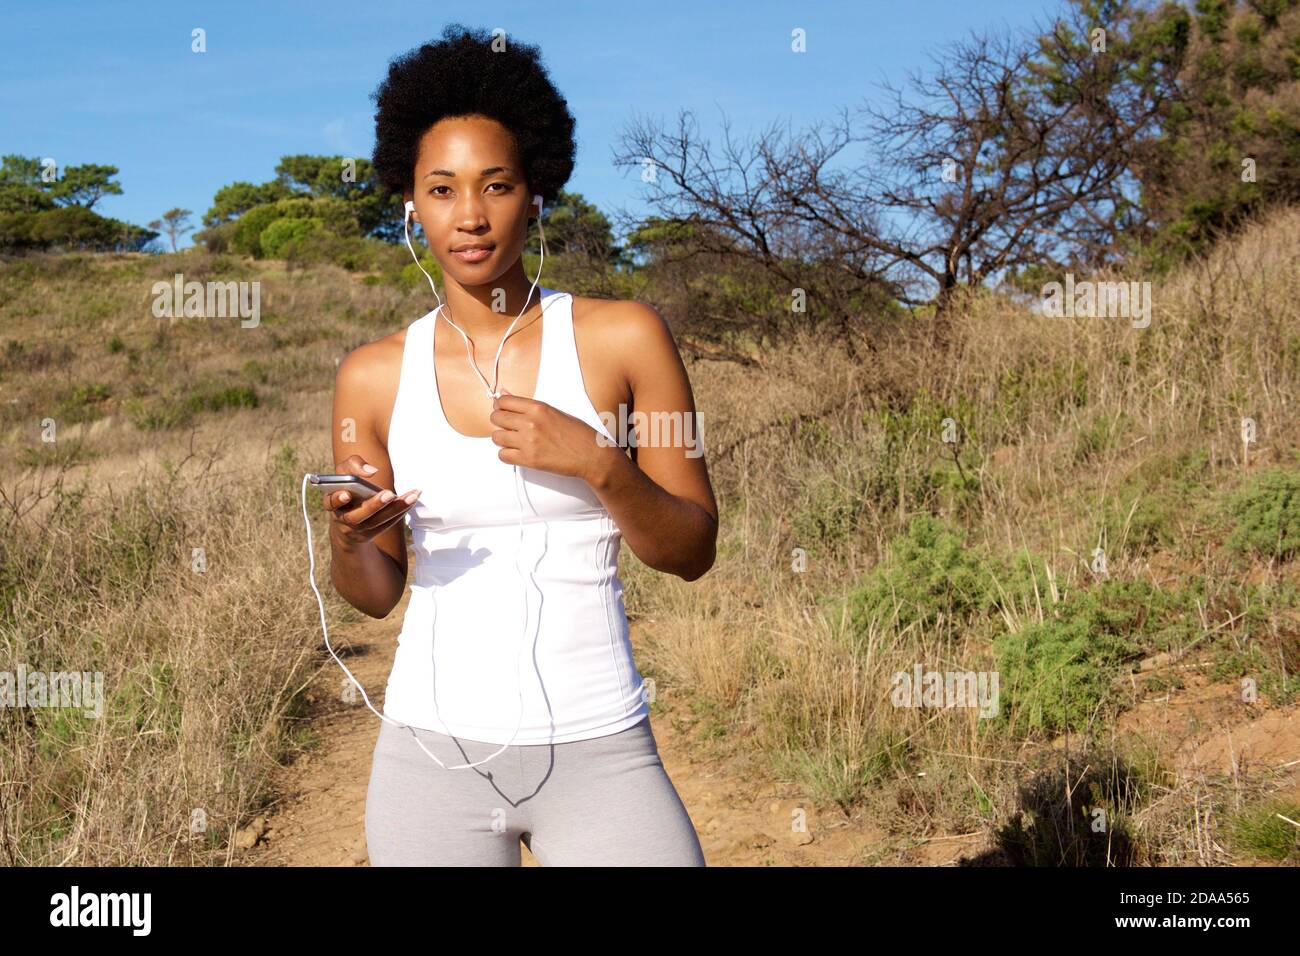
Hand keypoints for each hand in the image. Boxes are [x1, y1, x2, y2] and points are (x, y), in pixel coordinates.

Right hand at [323, 454, 419, 545]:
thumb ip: (353, 465)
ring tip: (412, 496)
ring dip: (395, 508)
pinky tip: (412, 500)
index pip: (331, 502)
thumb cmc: (347, 488)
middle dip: (373, 505)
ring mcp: (357, 530)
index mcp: (332, 503)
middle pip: (357, 516)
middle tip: (389, 494)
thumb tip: (371, 471)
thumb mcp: (344, 473)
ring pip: (376, 521)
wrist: (347, 519)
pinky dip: (400, 512)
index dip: (337, 499)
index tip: (347, 494)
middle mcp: (343, 519)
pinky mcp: (370, 534)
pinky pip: (387, 524)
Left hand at [489, 389, 613, 483]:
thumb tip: (503, 394)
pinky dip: (507, 455)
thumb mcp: (553, 412)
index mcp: (538, 408)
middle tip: (509, 427)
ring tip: (514, 441)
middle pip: (496, 418)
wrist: (591, 455)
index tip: (503, 410)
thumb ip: (527, 405)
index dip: (500, 406)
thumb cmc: (578, 433)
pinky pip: (503, 456)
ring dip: (503, 439)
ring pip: (496, 437)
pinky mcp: (529, 460)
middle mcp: (530, 423)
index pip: (503, 401)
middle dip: (500, 422)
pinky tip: (517, 452)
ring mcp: (528, 442)